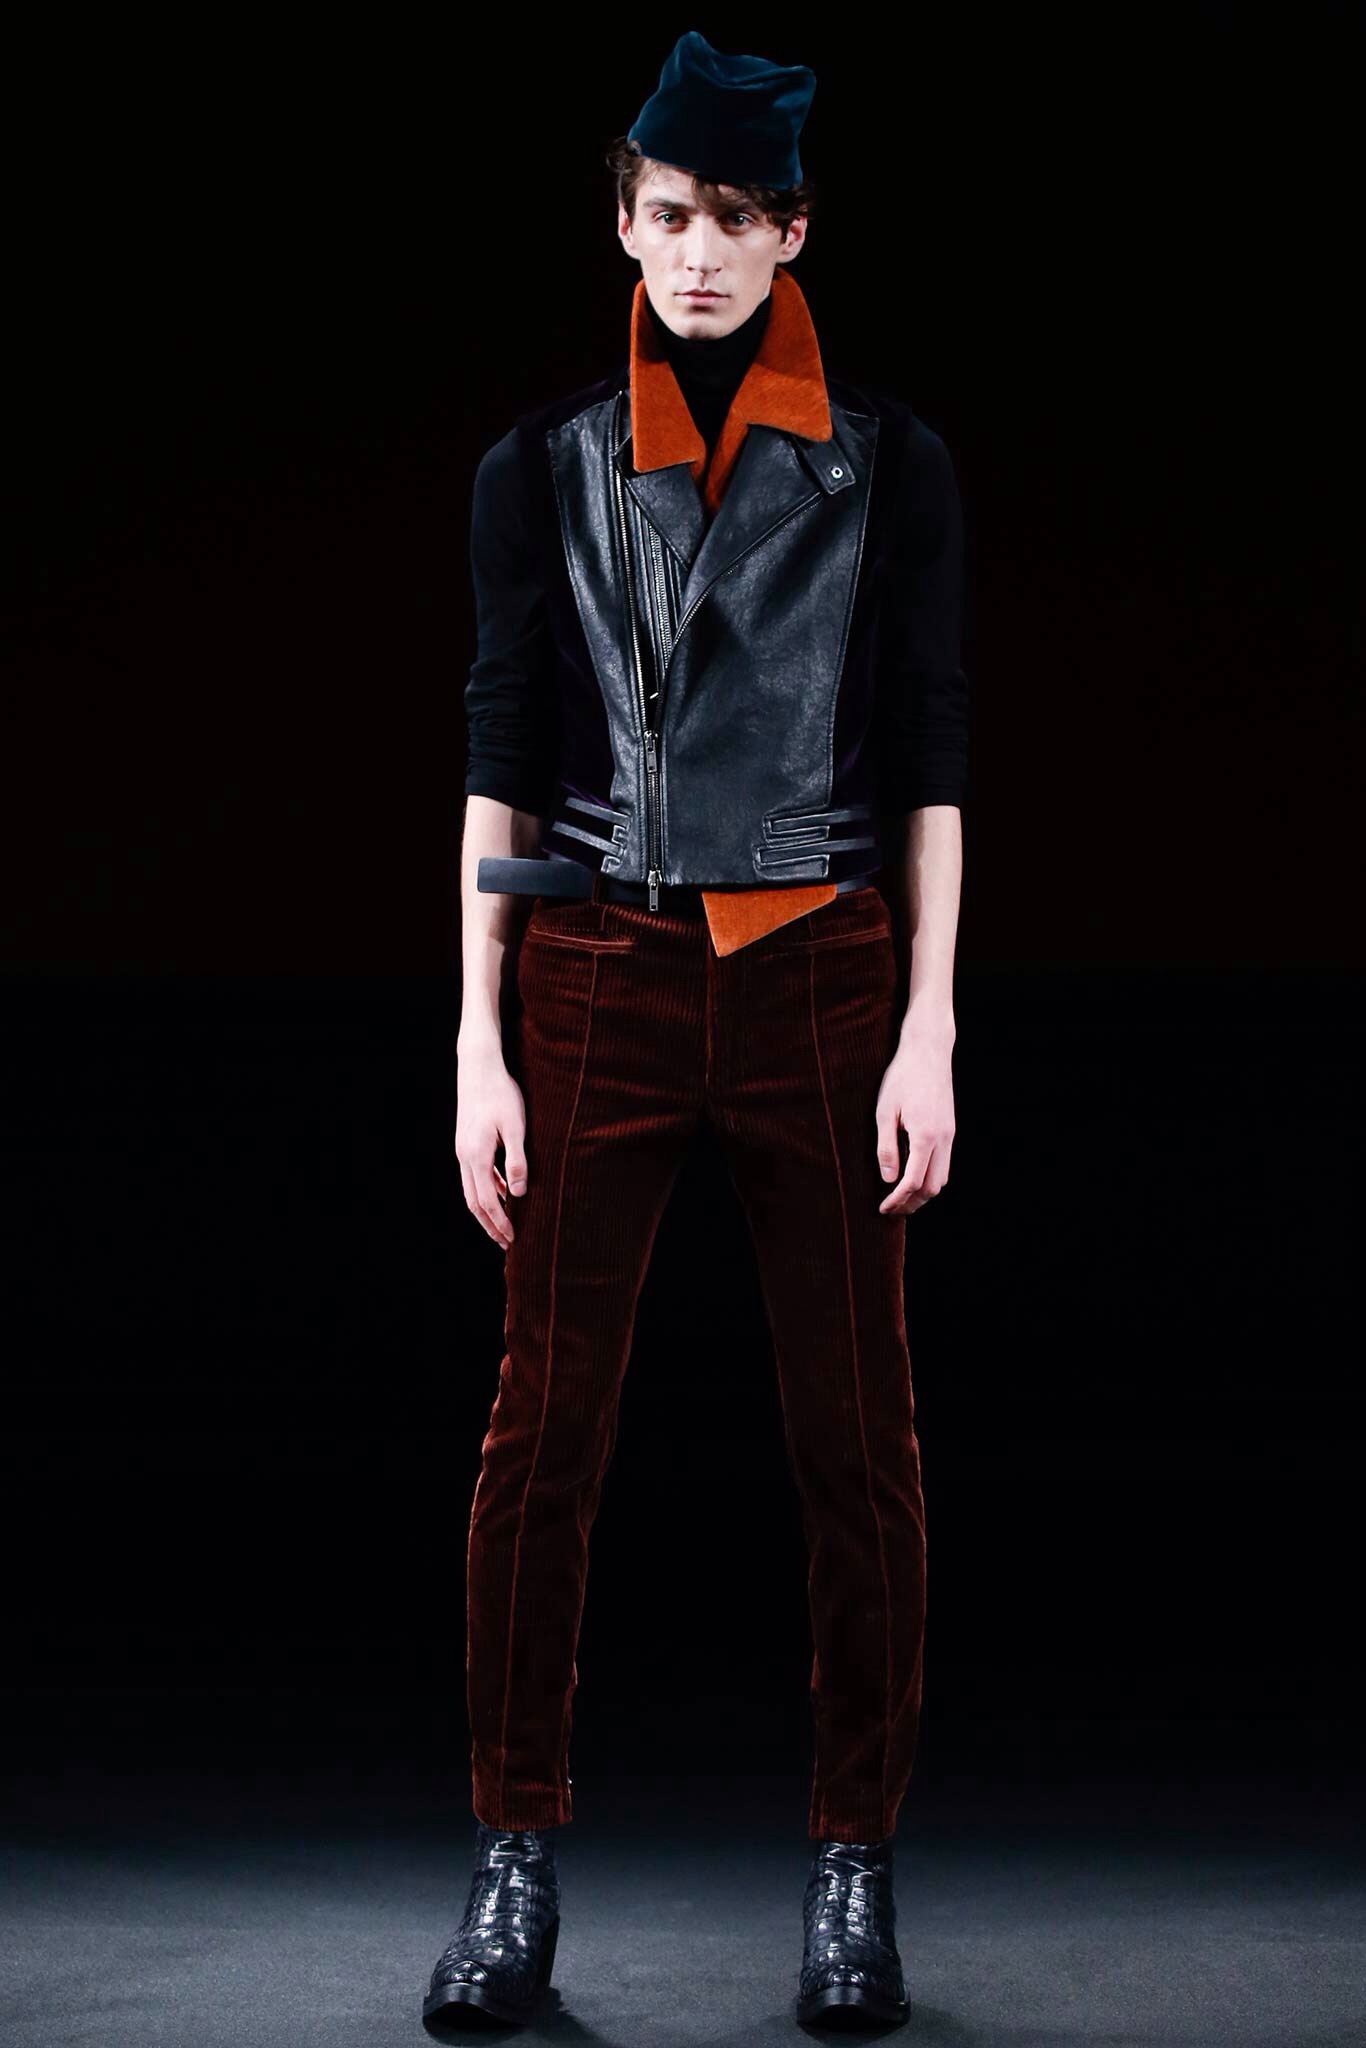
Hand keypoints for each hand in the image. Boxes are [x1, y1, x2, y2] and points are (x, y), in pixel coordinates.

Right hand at [455, 1046, 528, 1248]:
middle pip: (474, 1202)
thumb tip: (518, 1194)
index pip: (487, 1201)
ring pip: (471, 1190)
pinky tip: (503, 1191)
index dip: (500, 1222)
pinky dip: (487, 1189)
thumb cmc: (501, 1093)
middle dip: (490, 1225)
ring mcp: (462, 1149)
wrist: (478, 1067)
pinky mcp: (466, 1142)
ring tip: (504, 1224)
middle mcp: (465, 1156)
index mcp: (477, 1155)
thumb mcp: (516, 1126)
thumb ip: (516, 1160)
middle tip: (506, 1243)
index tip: (513, 1239)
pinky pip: (474, 1175)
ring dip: (487, 1210)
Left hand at [874, 1030, 954, 1214]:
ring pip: (942, 1178)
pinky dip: (930, 1177)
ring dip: (923, 1192)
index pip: (912, 1182)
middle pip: (932, 1187)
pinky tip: (913, 1175)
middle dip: (912, 1203)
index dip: (897, 1200)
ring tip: (901, 1197)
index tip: (882, 1208)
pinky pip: (945, 1163)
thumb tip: (888, 1180)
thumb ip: (886, 1148)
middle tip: (891, 1209)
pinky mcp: (950, 1129)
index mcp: (925, 1136)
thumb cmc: (902, 1077)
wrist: (928, 1050)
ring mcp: (950, 1134)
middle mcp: (943, 1139)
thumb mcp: (885, 1111)